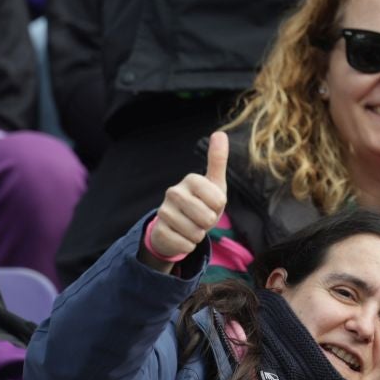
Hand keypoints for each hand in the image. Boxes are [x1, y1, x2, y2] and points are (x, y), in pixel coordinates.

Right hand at [140, 132, 228, 267]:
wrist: (178, 227)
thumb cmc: (202, 203)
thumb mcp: (214, 184)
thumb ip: (217, 160)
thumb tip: (220, 133)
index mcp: (191, 179)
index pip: (219, 200)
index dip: (219, 208)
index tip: (212, 204)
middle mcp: (173, 191)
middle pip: (207, 218)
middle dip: (209, 223)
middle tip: (201, 218)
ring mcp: (164, 210)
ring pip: (195, 233)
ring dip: (198, 235)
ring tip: (192, 227)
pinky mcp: (159, 230)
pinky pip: (184, 244)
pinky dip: (188, 245)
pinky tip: (182, 237)